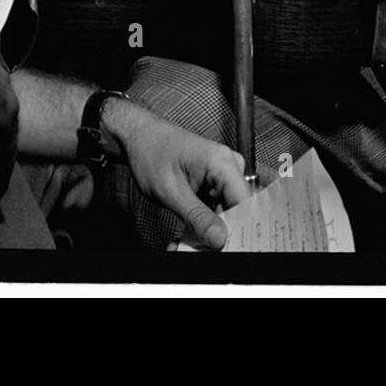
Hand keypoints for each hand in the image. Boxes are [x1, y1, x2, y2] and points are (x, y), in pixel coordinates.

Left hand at [104, 98, 250, 249]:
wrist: (140, 138)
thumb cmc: (151, 153)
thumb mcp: (171, 191)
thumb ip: (197, 216)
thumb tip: (219, 239)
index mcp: (222, 162)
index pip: (245, 203)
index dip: (238, 228)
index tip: (222, 247)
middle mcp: (228, 166)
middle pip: (237, 211)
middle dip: (218, 234)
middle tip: (198, 248)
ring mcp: (222, 174)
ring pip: (226, 214)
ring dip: (208, 231)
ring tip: (187, 241)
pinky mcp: (214, 183)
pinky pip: (216, 209)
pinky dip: (203, 223)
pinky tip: (188, 231)